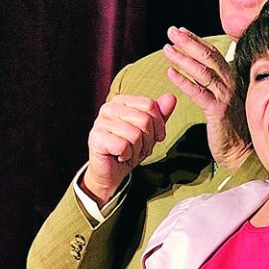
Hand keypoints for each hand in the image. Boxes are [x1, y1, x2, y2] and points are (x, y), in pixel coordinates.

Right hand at [83, 89, 175, 205]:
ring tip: (129, 152)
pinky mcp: (96, 138)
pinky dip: (127, 155)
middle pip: (144, 120)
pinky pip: (123, 146)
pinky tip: (120, 156)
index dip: (159, 125)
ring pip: (135, 135)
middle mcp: (109, 108)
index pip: (150, 105)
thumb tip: (171, 97)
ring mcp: (100, 122)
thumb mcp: (150, 132)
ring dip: (137, 150)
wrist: (112, 171)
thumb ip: (160, 114)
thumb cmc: (130, 149)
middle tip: (139, 148)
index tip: (155, 137)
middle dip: (148, 140)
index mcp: (121, 101)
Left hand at [163, 27, 244, 168]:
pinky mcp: (218, 111)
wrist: (242, 151)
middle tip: (171, 31)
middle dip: (188, 42)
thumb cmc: (232, 127)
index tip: (182, 31)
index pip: (214, 54)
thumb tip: (199, 71)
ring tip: (167, 49)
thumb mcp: (224, 101)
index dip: (197, 41)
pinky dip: (184, 81)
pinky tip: (170, 73)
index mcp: (232, 80)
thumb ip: (214, 85)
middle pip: (208, 57)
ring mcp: (226, 97)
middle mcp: (231, 84)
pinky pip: (199, 93)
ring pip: (203, 71)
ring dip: (183, 58)